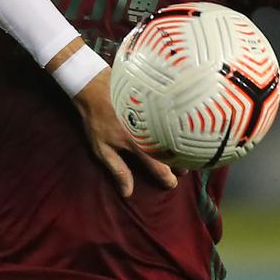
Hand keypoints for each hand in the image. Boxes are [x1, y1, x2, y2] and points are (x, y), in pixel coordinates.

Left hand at [74, 69, 177, 196]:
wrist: (94, 86)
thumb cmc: (96, 120)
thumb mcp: (102, 148)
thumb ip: (117, 169)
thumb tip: (127, 192)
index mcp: (139, 145)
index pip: (159, 167)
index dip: (167, 178)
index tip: (172, 184)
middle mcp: (151, 131)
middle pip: (173, 150)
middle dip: (181, 162)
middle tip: (184, 169)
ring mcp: (155, 113)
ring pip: (176, 132)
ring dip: (182, 143)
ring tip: (185, 151)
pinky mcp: (156, 100)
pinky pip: (172, 113)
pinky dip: (179, 122)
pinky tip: (183, 125)